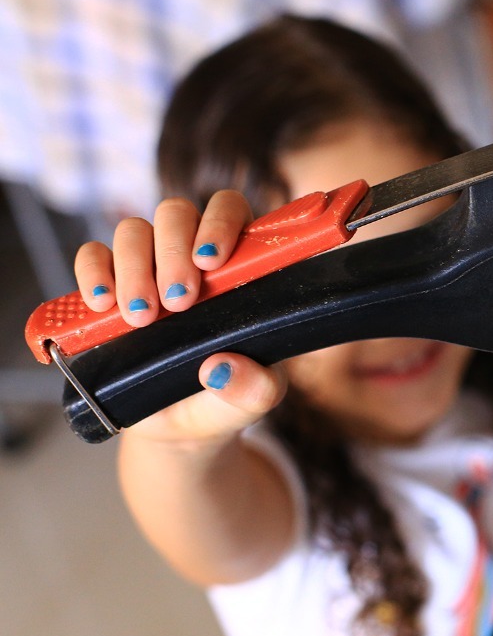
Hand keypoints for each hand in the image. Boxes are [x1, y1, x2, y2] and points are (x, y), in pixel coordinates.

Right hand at [72, 192, 287, 440]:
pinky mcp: (110, 286)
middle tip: (177, 302)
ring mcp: (148, 267)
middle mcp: (191, 254)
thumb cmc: (229, 396)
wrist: (182, 426)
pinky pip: (92, 256)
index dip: (219, 222)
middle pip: (176, 213)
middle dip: (172, 252)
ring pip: (133, 230)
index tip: (211, 261)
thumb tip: (222, 368)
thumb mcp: (256, 398)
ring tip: (142, 317)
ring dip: (134, 268)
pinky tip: (101, 304)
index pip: (230, 209)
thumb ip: (255, 386)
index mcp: (239, 263)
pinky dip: (92, 273)